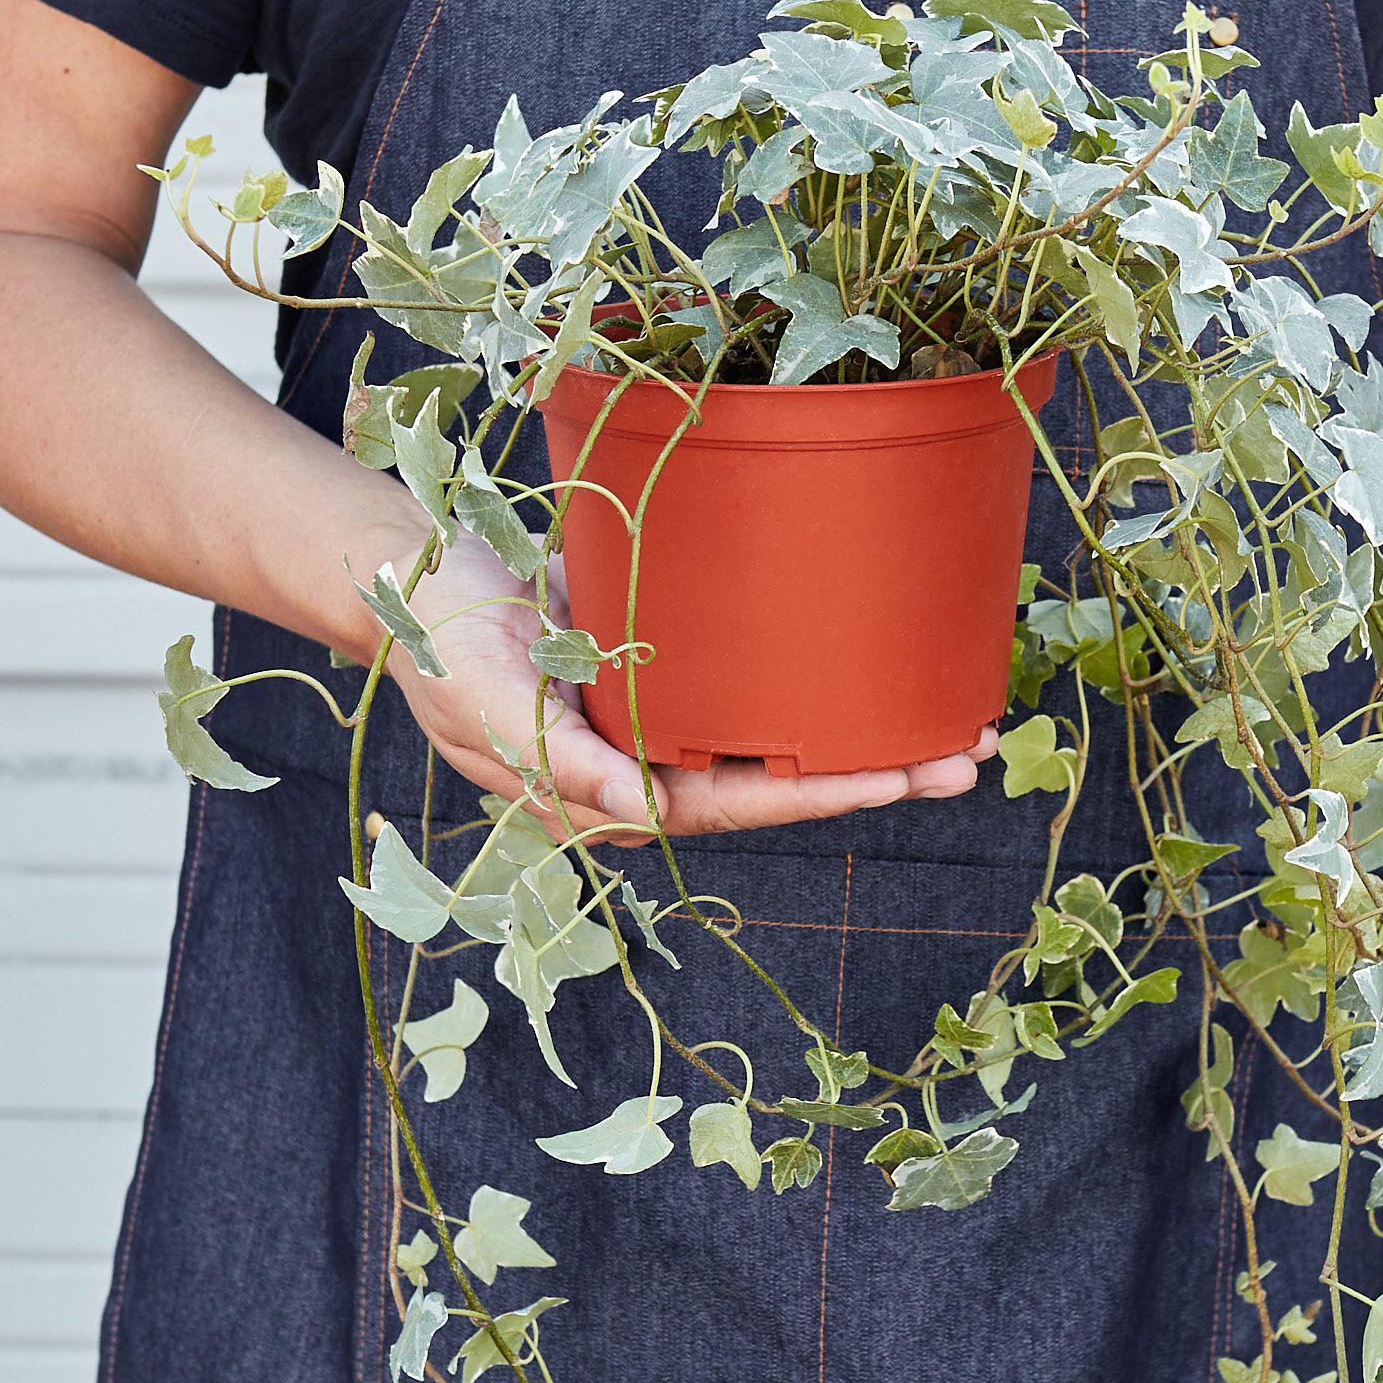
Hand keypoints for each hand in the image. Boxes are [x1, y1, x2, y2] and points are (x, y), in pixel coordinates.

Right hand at [378, 530, 993, 845]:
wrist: (413, 572)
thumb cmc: (437, 639)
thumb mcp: (488, 696)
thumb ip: (557, 756)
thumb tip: (643, 810)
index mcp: (611, 790)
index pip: (735, 803)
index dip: (823, 790)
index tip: (904, 774)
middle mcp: (648, 762)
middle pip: (778, 778)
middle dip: (873, 768)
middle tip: (969, 751)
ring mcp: (659, 716)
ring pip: (776, 731)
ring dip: (858, 723)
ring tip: (951, 713)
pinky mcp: (665, 665)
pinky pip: (752, 679)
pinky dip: (813, 675)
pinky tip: (867, 656)